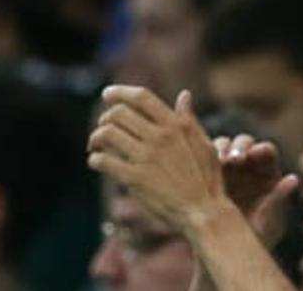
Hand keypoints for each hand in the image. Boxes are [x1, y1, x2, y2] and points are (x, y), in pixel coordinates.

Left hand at [89, 87, 242, 234]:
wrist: (204, 212)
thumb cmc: (207, 178)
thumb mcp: (203, 142)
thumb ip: (189, 119)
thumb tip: (184, 94)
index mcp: (176, 125)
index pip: (142, 97)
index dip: (121, 92)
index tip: (107, 94)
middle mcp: (160, 137)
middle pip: (119, 113)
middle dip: (105, 117)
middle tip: (102, 127)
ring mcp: (147, 157)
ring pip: (107, 134)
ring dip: (96, 137)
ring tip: (95, 146)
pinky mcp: (135, 179)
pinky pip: (104, 161)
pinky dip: (95, 159)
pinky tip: (97, 162)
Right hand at [210, 134, 298, 247]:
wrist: (228, 255)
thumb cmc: (256, 239)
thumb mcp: (270, 223)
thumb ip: (280, 200)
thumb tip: (294, 179)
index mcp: (267, 172)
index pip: (266, 152)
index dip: (261, 150)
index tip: (256, 154)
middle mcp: (247, 165)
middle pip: (244, 144)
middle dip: (239, 147)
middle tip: (234, 159)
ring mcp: (225, 168)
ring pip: (221, 147)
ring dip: (219, 150)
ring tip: (218, 162)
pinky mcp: (205, 175)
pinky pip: (202, 161)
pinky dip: (201, 160)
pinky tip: (199, 168)